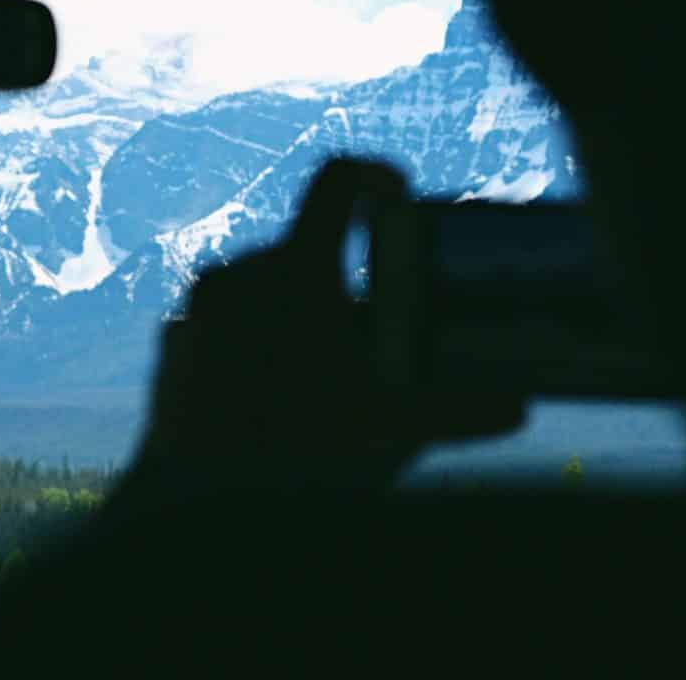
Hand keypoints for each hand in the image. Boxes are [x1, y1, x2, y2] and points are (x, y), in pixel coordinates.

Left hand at [135, 157, 525, 490]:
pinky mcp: (171, 347)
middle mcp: (236, 276)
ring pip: (258, 290)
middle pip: (302, 250)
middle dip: (338, 280)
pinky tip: (268, 398)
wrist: (202, 509)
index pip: (337, 179)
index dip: (376, 175)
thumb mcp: (394, 431)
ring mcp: (196, 310)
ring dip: (293, 316)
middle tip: (366, 332)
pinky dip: (249, 347)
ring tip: (317, 377)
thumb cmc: (299, 459)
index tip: (396, 195)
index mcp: (294, 271)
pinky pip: (219, 327)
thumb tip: (514, 405)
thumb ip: (461, 409)